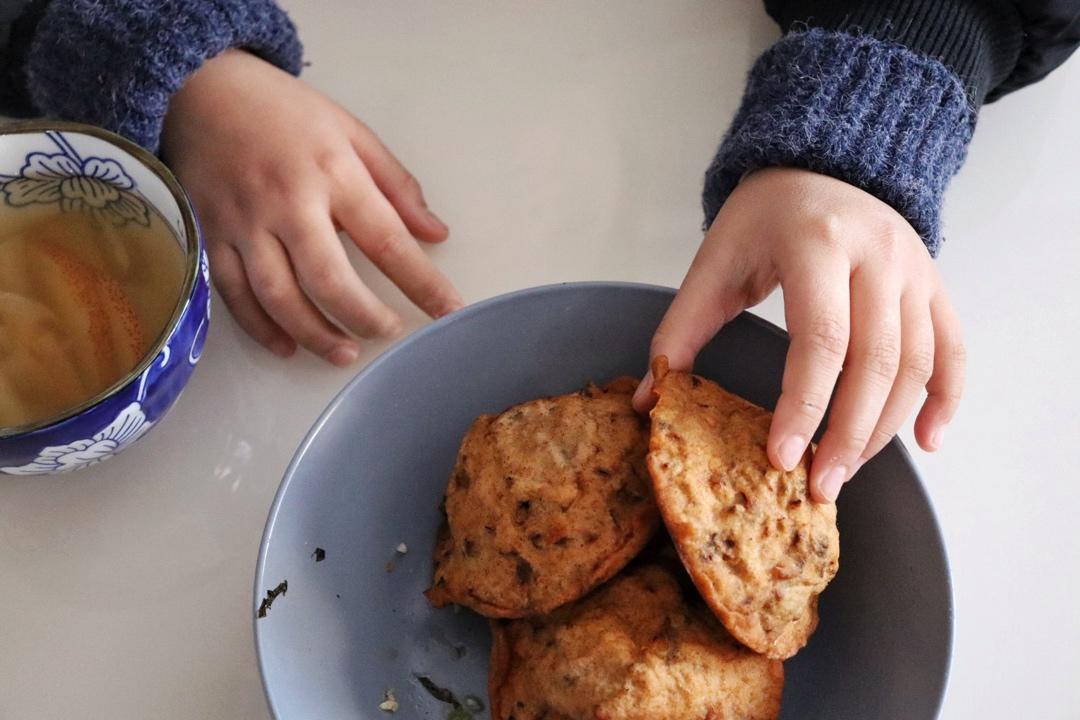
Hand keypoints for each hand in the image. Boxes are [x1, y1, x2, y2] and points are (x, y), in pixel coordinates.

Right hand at [160, 50, 461, 364]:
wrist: (201, 87)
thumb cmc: (285, 112)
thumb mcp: (351, 132)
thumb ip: (396, 185)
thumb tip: (436, 234)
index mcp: (333, 173)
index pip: (387, 240)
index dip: (422, 282)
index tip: (448, 310)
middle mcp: (288, 202)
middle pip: (329, 279)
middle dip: (364, 317)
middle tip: (388, 334)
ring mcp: (244, 222)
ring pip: (278, 295)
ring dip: (314, 333)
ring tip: (344, 353)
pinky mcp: (209, 234)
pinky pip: (233, 294)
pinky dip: (261, 327)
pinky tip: (287, 346)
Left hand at [632, 168, 964, 502]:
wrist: (821, 163)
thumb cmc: (764, 216)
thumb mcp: (715, 260)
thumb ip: (682, 328)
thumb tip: (652, 397)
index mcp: (817, 245)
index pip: (820, 340)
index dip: (803, 406)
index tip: (781, 457)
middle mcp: (878, 255)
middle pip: (876, 362)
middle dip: (847, 434)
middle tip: (819, 487)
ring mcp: (914, 269)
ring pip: (916, 364)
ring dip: (885, 428)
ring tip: (848, 471)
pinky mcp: (933, 284)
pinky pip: (952, 349)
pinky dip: (945, 399)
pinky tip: (926, 441)